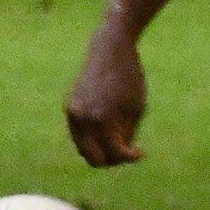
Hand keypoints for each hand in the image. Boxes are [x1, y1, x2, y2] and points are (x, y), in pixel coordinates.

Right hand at [65, 28, 147, 166]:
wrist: (110, 50)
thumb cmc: (130, 78)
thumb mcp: (137, 108)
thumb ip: (127, 134)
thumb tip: (118, 155)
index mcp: (104, 119)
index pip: (114, 154)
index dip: (129, 157)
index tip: (141, 151)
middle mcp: (83, 119)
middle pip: (93, 159)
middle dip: (111, 160)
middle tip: (126, 150)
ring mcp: (73, 113)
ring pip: (83, 148)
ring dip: (100, 149)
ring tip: (119, 137)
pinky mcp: (69, 107)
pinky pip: (79, 133)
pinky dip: (92, 136)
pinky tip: (107, 126)